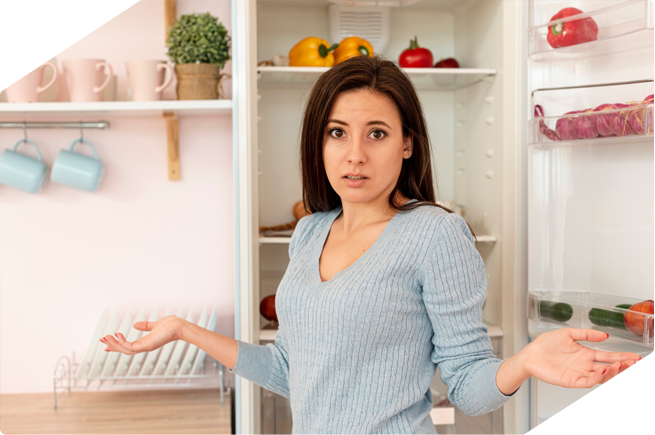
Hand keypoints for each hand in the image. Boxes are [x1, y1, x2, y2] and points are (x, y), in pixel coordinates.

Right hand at [100, 315, 183, 354]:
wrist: (179, 326)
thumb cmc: (171, 325)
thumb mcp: (154, 325)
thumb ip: (145, 326)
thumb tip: (135, 325)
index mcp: (145, 342)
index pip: (128, 346)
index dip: (117, 345)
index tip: (107, 343)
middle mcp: (144, 346)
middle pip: (124, 349)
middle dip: (113, 346)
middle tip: (102, 340)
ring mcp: (145, 347)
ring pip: (125, 349)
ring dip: (114, 344)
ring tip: (105, 338)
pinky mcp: (146, 346)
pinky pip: (130, 347)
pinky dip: (122, 342)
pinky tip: (116, 335)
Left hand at [523, 328, 641, 387]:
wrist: (530, 355)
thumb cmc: (545, 345)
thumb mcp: (567, 333)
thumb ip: (586, 334)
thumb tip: (604, 335)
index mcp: (584, 354)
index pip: (607, 356)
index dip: (621, 356)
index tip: (634, 356)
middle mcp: (584, 365)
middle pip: (608, 368)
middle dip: (622, 366)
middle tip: (632, 362)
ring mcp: (579, 373)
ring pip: (601, 377)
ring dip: (612, 372)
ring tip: (618, 365)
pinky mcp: (571, 380)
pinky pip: (587, 382)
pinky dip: (597, 378)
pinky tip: (602, 371)